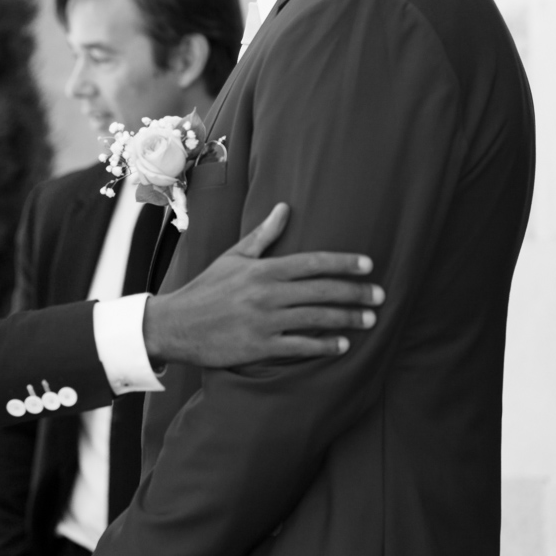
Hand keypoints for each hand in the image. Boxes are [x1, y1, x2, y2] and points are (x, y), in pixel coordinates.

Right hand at [141, 202, 381, 367]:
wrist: (176, 325)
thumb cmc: (206, 289)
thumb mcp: (233, 257)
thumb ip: (263, 235)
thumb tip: (284, 208)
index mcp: (263, 270)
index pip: (312, 262)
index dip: (343, 262)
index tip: (368, 265)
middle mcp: (267, 294)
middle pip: (321, 290)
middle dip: (355, 293)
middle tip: (380, 296)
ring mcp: (264, 321)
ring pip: (316, 318)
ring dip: (347, 319)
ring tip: (369, 320)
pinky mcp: (260, 346)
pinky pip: (300, 346)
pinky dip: (324, 346)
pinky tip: (343, 345)